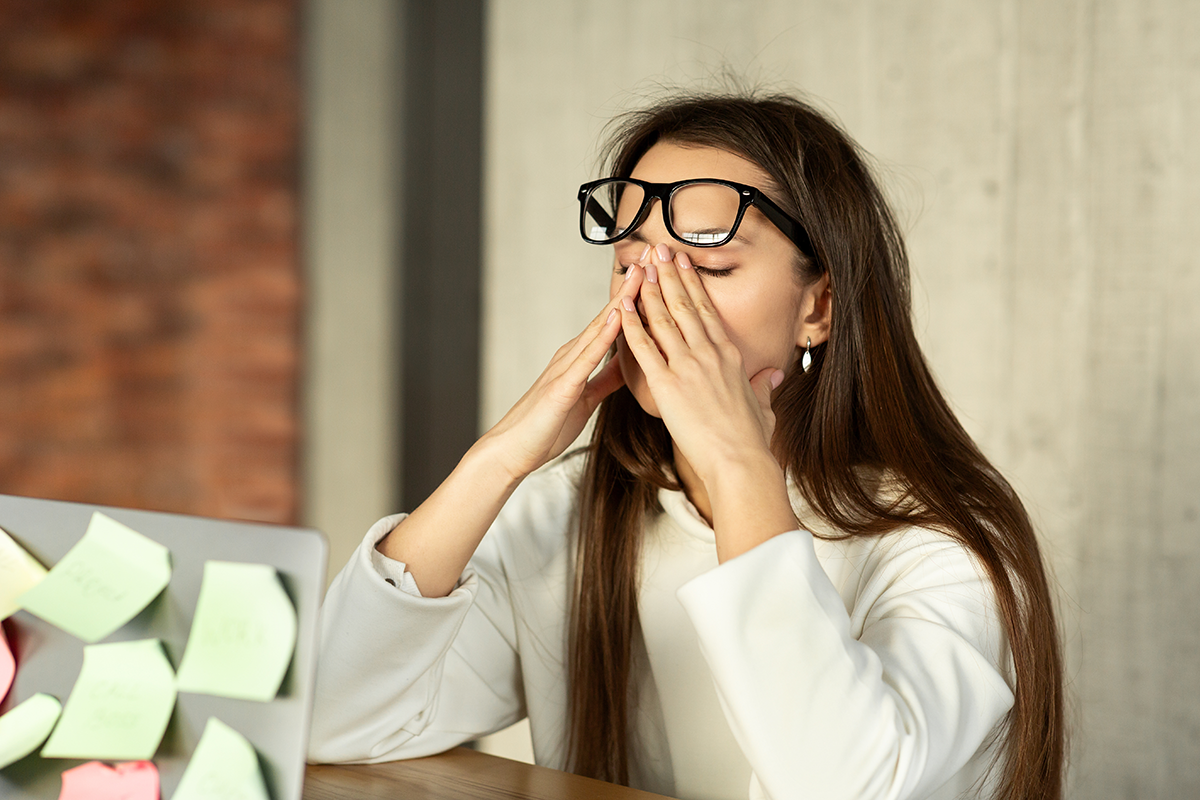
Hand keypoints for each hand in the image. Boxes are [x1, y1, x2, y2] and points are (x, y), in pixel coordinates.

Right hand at [480, 267, 644, 483]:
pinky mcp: (563, 385)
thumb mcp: (587, 397)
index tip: (658, 273)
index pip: (616, 321)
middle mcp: (574, 354)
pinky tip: (619, 319)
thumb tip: (628, 362)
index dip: (638, 297)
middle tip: (654, 257)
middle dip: (633, 286)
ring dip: (622, 300)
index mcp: (581, 358)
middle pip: (610, 314)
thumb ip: (605, 378)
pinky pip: (587, 357)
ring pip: (600, 327)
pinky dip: (605, 336)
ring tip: (642, 275)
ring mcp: (567, 367)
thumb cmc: (547, 426)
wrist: (514, 449)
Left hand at [617, 245, 782, 488]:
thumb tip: (774, 375)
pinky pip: (644, 348)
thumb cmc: (751, 440)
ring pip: (664, 318)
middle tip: (657, 250)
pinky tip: (621, 306)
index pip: (706, 310)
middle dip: (668, 274)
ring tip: (640, 266)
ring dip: (649, 290)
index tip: (682, 263)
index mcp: (728, 355)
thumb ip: (764, 386)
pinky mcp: (667, 384)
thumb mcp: (763, 406)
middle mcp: (708, 354)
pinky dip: (631, 325)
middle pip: (684, 304)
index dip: (692, 283)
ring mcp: (687, 366)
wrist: (740, 461)